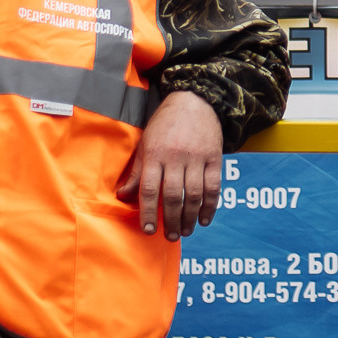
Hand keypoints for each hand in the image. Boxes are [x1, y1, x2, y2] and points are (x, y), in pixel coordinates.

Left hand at [117, 91, 224, 239]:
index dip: (148, 213)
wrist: (194, 101)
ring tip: (186, 231)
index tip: (147, 230)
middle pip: (174, 196)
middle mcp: (176, 157)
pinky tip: (204, 219)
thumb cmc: (165, 125)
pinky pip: (214, 186)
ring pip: (195, 194)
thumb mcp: (145, 144)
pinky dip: (210, 206)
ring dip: (190, 217)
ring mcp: (197, 157)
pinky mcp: (215, 157)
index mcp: (155, 155)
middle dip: (171, 220)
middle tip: (170, 237)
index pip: (149, 190)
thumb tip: (122, 197)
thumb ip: (137, 172)